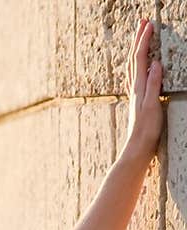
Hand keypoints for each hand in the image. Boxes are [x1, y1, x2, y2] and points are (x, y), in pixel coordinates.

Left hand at [124, 16, 164, 162]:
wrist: (136, 149)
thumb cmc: (145, 131)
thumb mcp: (152, 106)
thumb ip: (153, 85)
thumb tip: (155, 64)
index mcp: (138, 87)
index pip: (140, 58)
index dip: (144, 40)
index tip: (148, 24)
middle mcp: (134, 89)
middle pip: (133, 59)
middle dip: (138, 39)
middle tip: (142, 22)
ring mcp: (134, 95)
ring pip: (132, 67)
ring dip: (136, 49)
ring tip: (140, 37)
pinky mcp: (137, 101)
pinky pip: (135, 77)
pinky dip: (136, 65)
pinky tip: (138, 68)